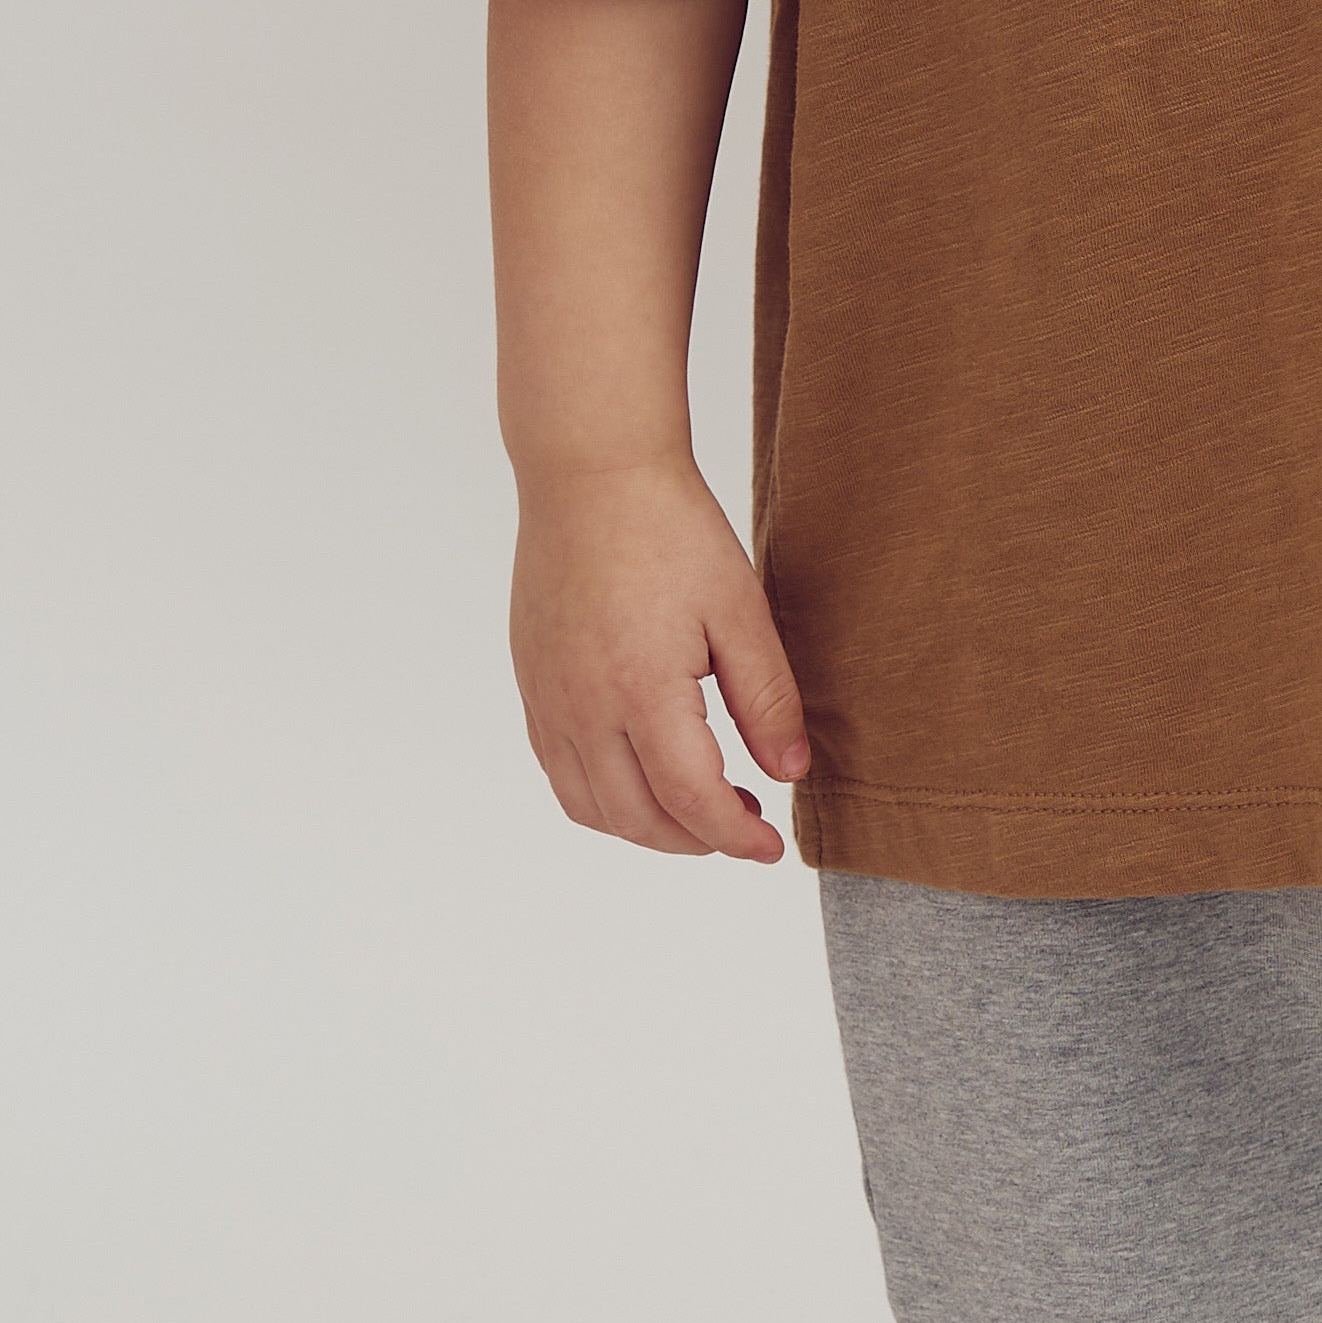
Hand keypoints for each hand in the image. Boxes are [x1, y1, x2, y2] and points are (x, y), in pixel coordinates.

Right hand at [509, 455, 812, 859]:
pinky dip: (603, 797)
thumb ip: (767, 698)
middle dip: (698, 840)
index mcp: (641, 691)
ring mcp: (548, 699)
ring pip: (592, 807)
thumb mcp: (740, 610)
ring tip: (698, 805)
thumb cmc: (671, 530)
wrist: (590, 475)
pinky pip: (559, 771)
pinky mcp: (531, 684)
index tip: (771, 848)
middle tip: (745, 825)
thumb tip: (790, 773)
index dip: (737, 838)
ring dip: (647, 828)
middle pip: (639, 819)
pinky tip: (643, 773)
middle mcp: (583, 707)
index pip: (692, 802)